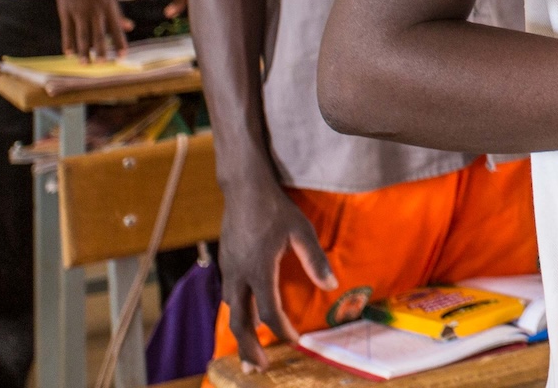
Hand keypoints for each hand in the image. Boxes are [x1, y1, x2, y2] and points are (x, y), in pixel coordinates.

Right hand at [53, 0, 130, 59]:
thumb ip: (117, 13)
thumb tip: (129, 27)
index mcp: (108, 6)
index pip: (116, 29)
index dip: (120, 43)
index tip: (123, 56)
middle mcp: (95, 11)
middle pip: (98, 35)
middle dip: (101, 51)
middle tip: (103, 64)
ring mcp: (79, 12)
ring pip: (82, 36)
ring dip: (84, 52)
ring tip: (85, 64)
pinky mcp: (66, 12)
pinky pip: (67, 31)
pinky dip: (68, 43)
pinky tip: (69, 54)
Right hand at [219, 176, 336, 366]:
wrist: (244, 188)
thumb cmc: (276, 208)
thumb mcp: (301, 231)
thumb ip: (316, 260)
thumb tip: (332, 285)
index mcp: (259, 270)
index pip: (269, 312)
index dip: (283, 330)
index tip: (295, 342)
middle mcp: (238, 274)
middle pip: (239, 322)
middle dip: (248, 348)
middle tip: (258, 369)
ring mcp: (228, 269)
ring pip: (230, 311)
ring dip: (240, 334)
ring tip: (250, 352)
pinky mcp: (225, 263)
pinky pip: (228, 296)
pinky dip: (237, 314)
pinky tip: (246, 318)